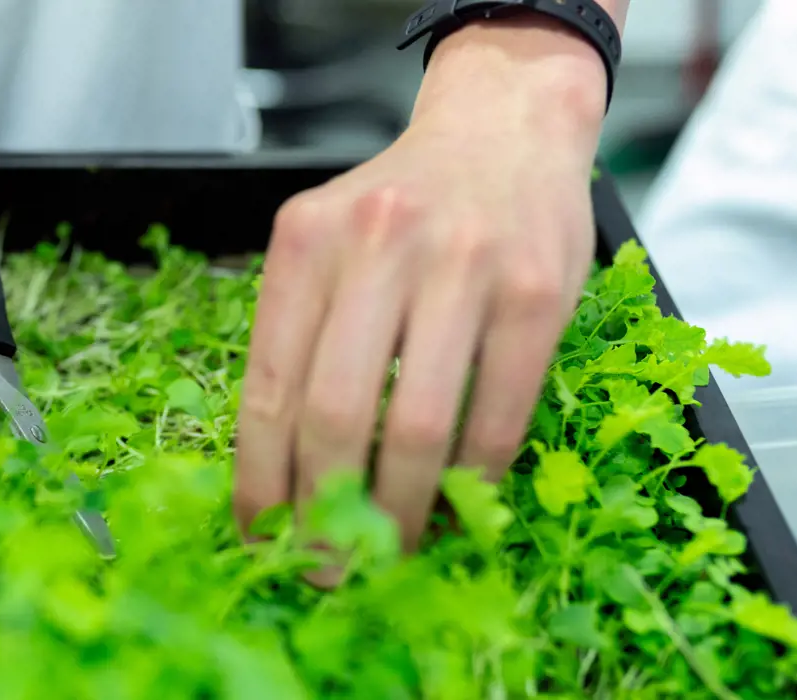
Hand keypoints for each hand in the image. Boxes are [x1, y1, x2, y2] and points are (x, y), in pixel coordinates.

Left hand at [233, 19, 608, 574]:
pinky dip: (471, 478)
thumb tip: (281, 471)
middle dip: (324, 511)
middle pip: (336, 415)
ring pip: (419, 426)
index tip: (259, 534)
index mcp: (306, 242)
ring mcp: (463, 267)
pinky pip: (497, 415)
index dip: (260, 478)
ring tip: (386, 553)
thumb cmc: (402, 207)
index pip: (267, 385)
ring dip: (399, 511)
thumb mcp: (329, 243)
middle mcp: (377, 246)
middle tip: (325, 566)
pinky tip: (454, 506)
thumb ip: (303, 334)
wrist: (504, 126)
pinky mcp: (537, 292)